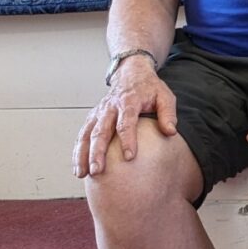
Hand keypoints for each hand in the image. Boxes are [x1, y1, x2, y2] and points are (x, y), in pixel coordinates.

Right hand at [74, 59, 176, 176]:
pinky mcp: (92, 118)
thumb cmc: (150, 89)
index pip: (126, 122)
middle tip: (98, 170)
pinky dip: (78, 152)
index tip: (130, 157)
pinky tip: (79, 169)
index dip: (128, 140)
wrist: (131, 74)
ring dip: (83, 155)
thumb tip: (170, 132)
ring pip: (87, 135)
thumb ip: (168, 114)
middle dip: (97, 152)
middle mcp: (109, 107)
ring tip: (83, 174)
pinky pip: (82, 136)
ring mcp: (98, 113)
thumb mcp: (164, 96)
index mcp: (129, 101)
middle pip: (101, 131)